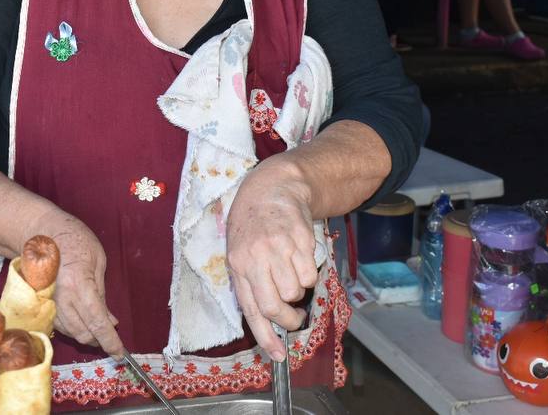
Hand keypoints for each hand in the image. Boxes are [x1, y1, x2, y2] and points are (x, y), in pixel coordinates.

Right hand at [27, 208, 123, 355]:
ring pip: (71, 333)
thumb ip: (103, 293)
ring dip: (87, 335)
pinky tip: (81, 319)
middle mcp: (62, 298)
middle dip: (100, 340)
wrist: (40, 233)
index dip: (110, 342)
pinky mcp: (42, 304)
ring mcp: (49, 303)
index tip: (120, 353)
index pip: (97, 322)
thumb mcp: (98, 260)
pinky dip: (74, 328)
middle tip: (111, 336)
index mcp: (79, 284)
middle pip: (83, 333)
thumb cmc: (73, 239)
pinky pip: (61, 326)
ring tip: (98, 326)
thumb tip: (111, 320)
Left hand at [226, 160, 318, 361]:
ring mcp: (278, 248)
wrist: (271, 190)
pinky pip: (310, 273)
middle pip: (274, 306)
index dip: (266, 337)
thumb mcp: (240, 253)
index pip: (251, 310)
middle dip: (289, 319)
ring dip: (298, 290)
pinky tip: (298, 256)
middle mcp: (255, 258)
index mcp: (238, 265)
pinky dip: (308, 273)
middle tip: (295, 317)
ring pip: (296, 291)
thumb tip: (267, 322)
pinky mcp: (298, 240)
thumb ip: (251, 284)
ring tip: (291, 273)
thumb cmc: (253, 227)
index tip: (279, 356)